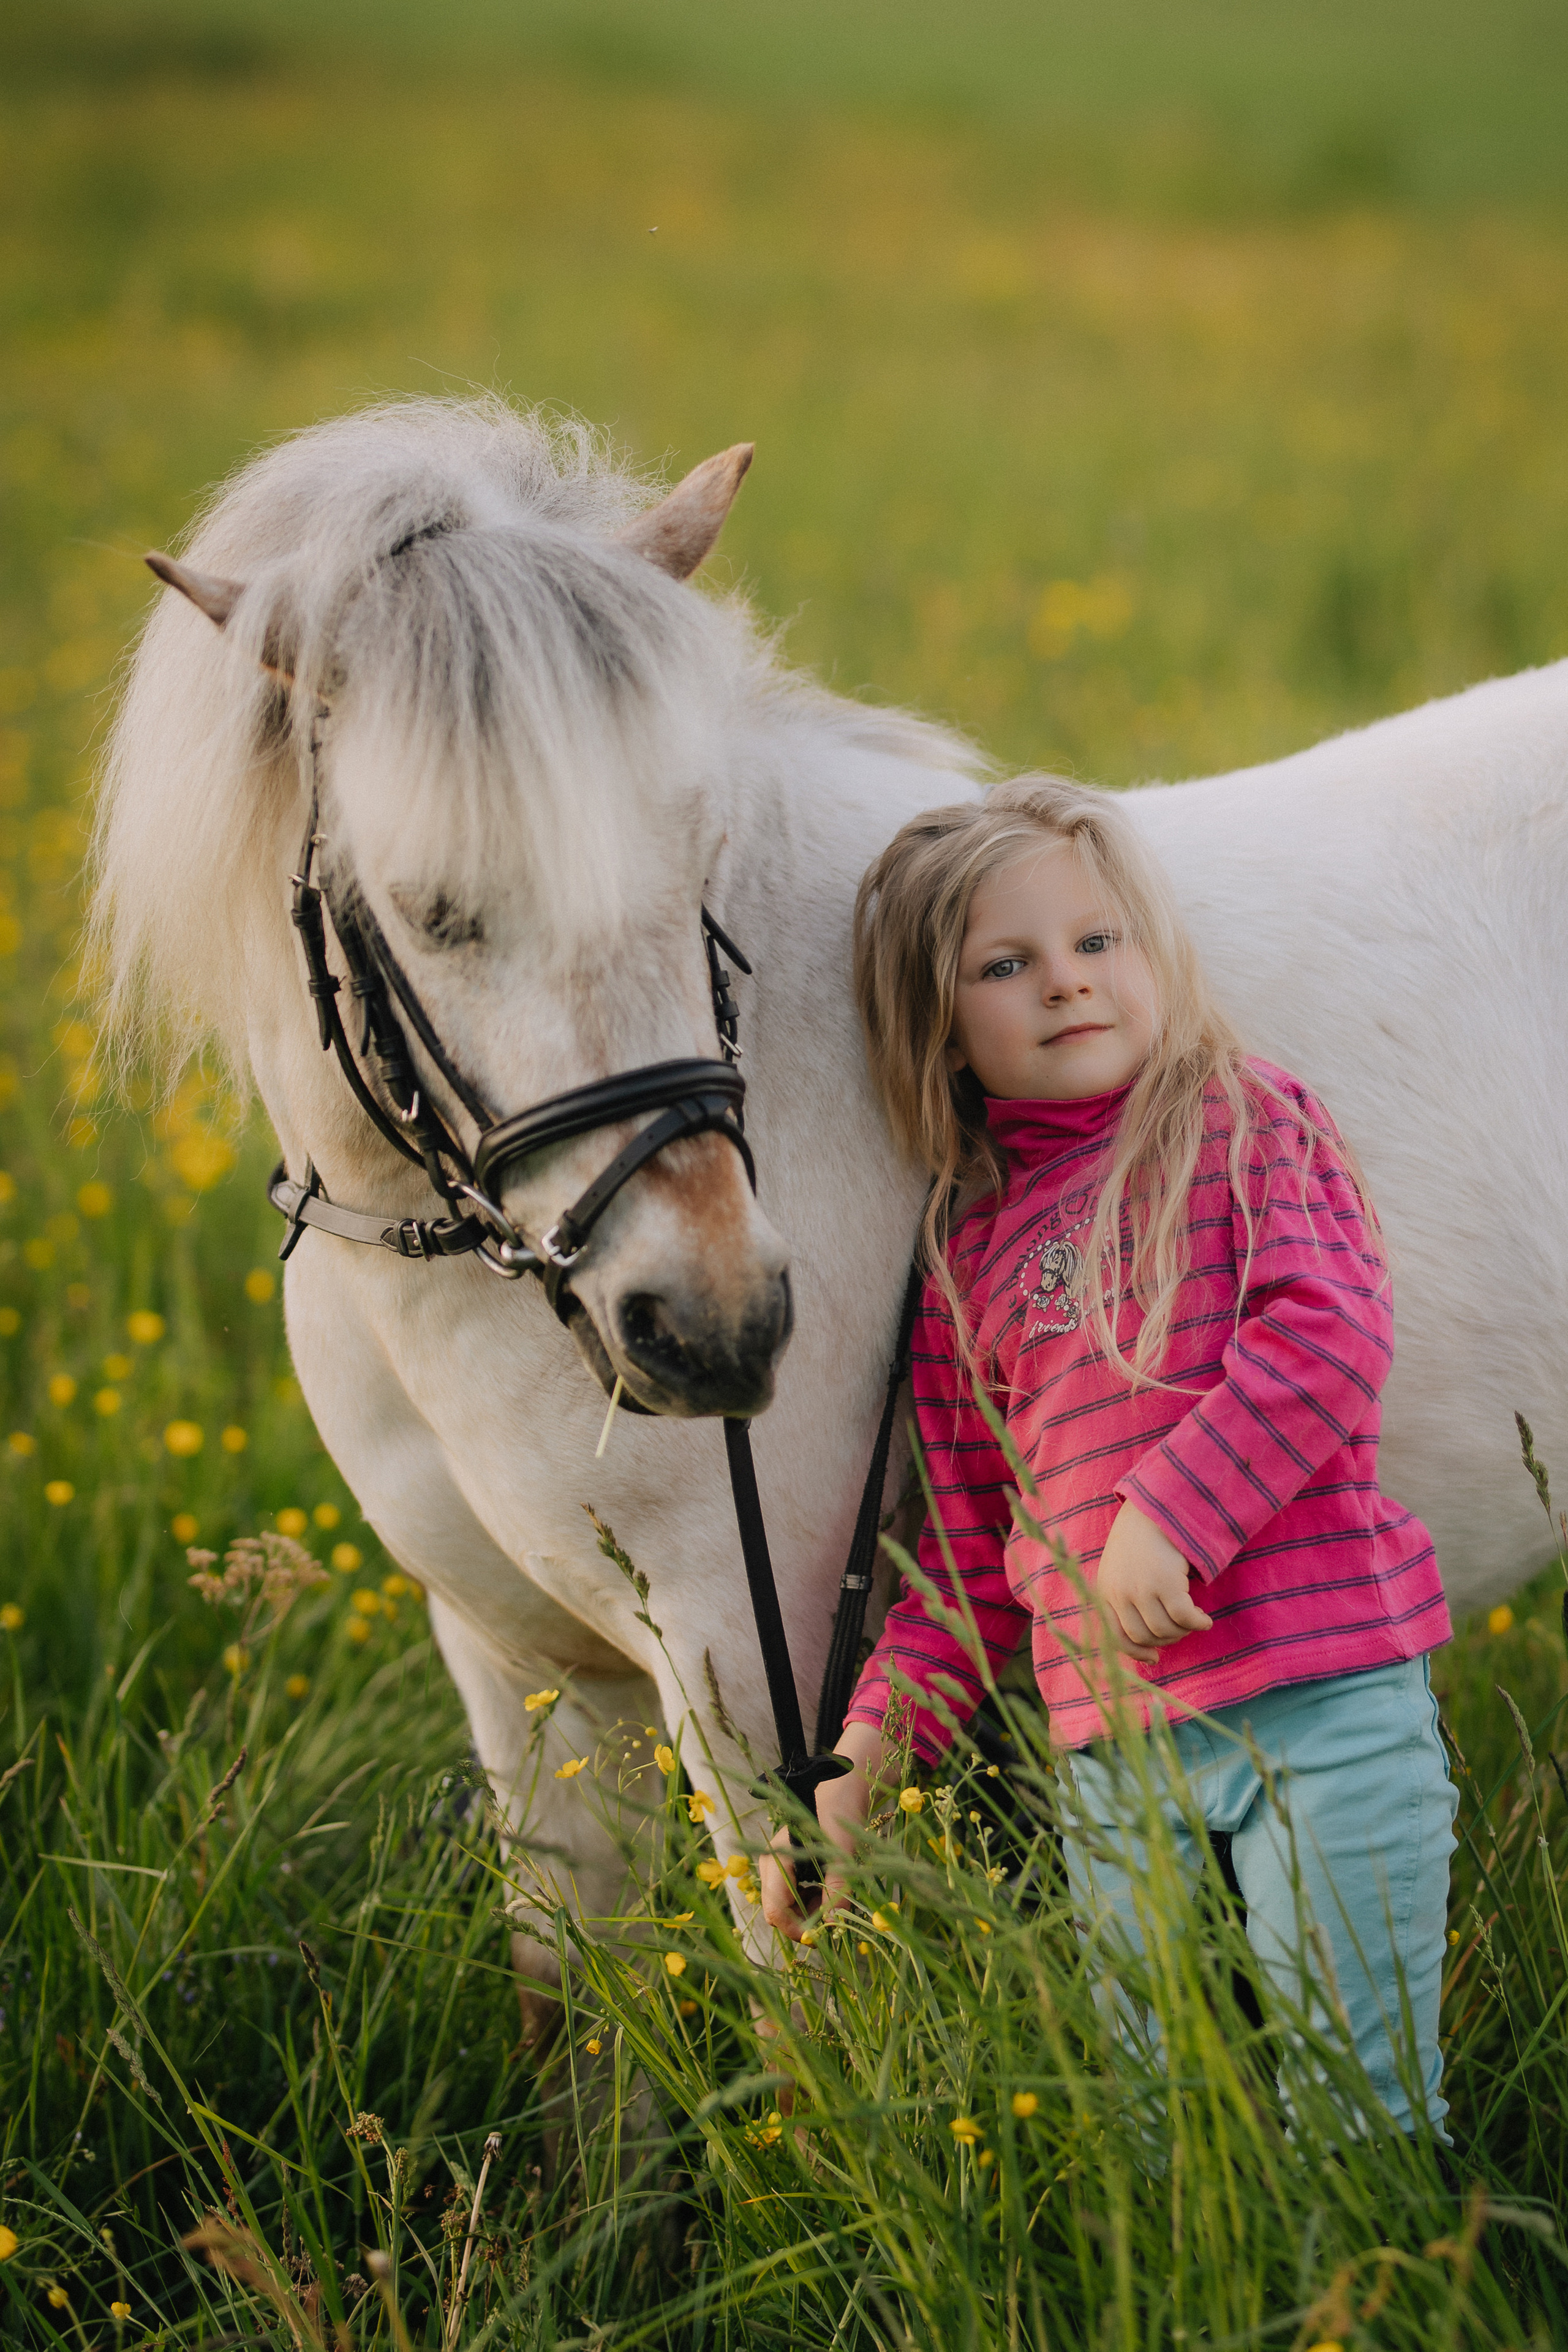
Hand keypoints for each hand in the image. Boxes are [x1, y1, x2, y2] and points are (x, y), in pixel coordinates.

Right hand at [759, 1718, 884, 1943]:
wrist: (840, 1795)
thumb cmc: (838, 1820)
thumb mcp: (842, 1857)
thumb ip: (838, 1893)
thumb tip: (834, 1929)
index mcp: (775, 1861)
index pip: (775, 1911)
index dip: (797, 1929)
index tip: (824, 1935)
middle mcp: (770, 1868)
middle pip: (780, 1913)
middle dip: (806, 1922)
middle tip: (834, 1917)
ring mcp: (777, 1871)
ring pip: (789, 1909)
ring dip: (812, 1912)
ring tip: (836, 1897)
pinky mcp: (787, 1872)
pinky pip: (795, 1899)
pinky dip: (813, 1902)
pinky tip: (830, 1890)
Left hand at [1094, 1499, 1213, 1662]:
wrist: (1156, 1509)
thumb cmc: (1140, 1542)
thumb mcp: (1120, 1571)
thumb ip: (1124, 1601)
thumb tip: (1146, 1646)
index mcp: (1104, 1592)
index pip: (1116, 1636)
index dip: (1136, 1652)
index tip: (1154, 1658)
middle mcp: (1119, 1594)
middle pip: (1144, 1636)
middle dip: (1165, 1639)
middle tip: (1180, 1630)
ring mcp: (1142, 1590)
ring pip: (1165, 1630)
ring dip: (1183, 1631)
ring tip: (1193, 1620)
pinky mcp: (1167, 1584)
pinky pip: (1185, 1619)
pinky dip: (1198, 1624)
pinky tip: (1205, 1620)